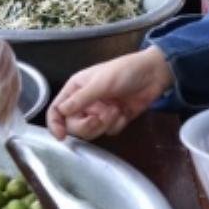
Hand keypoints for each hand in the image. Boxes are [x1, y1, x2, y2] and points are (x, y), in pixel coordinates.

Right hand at [47, 47, 173, 139]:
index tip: (61, 137)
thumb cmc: (124, 71)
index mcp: (76, 89)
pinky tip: (124, 111)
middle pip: (73, 125)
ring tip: (116, 109)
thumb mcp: (100, 83)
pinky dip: (116, 124)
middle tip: (98, 118)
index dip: (55, 124)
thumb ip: (80, 99)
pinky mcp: (114, 119)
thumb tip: (60, 112)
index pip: (57, 110)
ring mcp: (99, 111)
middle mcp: (85, 102)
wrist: (153, 75)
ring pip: (91, 131)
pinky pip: (108, 132)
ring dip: (104, 123)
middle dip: (87, 125)